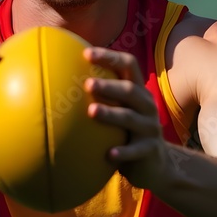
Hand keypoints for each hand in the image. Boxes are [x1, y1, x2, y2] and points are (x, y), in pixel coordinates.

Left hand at [83, 47, 167, 189]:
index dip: (109, 57)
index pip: (128, 65)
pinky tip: (109, 154)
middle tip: (87, 84)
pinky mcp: (149, 149)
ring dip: (111, 114)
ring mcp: (150, 127)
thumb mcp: (119, 108)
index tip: (86, 54)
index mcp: (138, 90)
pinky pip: (135, 150)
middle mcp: (146, 104)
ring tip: (91, 111)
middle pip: (130, 90)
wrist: (154, 163)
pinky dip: (123, 152)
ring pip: (130, 118)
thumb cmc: (125, 129)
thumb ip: (101, 94)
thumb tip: (61, 76)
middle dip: (109, 85)